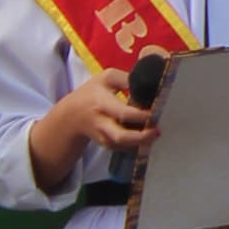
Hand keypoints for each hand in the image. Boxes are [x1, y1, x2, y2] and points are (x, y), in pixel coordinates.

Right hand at [26, 65, 163, 194]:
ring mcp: (103, 136)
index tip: (156, 112)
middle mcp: (101, 122)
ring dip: (140, 143)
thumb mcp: (107, 78)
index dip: (140, 115)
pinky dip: (134, 146)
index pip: (122, 113)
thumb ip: (127, 79)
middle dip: (141, 137)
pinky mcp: (105, 144)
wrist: (72, 115)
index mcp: (102, 103)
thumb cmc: (93, 92)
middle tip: (157, 131)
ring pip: (121, 146)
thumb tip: (151, 82)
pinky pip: (121, 149)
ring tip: (154, 135)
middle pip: (120, 136)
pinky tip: (146, 140)